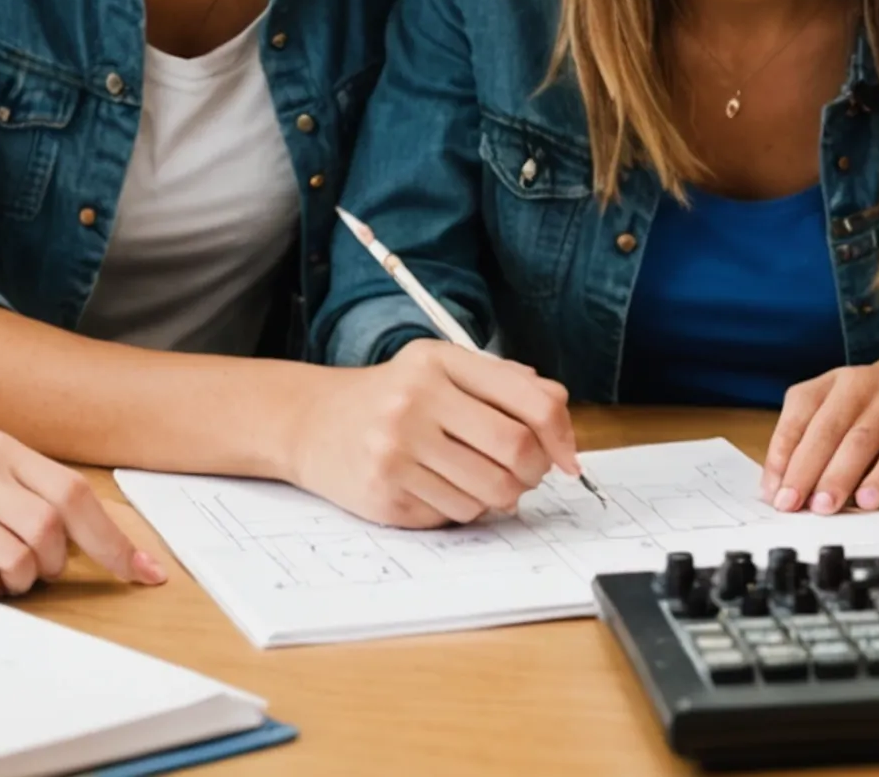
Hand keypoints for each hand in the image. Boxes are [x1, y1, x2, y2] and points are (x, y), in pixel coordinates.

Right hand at [0, 430, 164, 595]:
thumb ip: (20, 488)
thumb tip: (83, 534)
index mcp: (0, 448)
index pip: (75, 496)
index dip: (115, 540)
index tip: (146, 572)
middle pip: (53, 533)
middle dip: (55, 565)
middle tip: (32, 571)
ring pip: (21, 561)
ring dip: (17, 581)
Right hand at [291, 339, 579, 527]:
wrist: (311, 423)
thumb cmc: (390, 397)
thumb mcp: (442, 370)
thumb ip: (504, 383)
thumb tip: (561, 414)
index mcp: (440, 362)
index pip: (531, 401)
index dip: (561, 436)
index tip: (566, 457)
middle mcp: (416, 401)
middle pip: (516, 452)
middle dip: (533, 472)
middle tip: (524, 474)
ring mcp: (397, 449)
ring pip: (490, 493)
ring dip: (499, 496)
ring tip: (479, 479)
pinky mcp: (385, 493)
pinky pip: (455, 516)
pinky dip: (461, 509)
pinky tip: (439, 487)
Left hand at [761, 342, 878, 514]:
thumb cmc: (861, 404)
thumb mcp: (823, 403)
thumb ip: (798, 439)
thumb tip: (776, 488)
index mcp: (841, 382)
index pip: (810, 417)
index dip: (792, 458)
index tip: (781, 496)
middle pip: (854, 435)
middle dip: (833, 473)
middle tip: (817, 506)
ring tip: (862, 503)